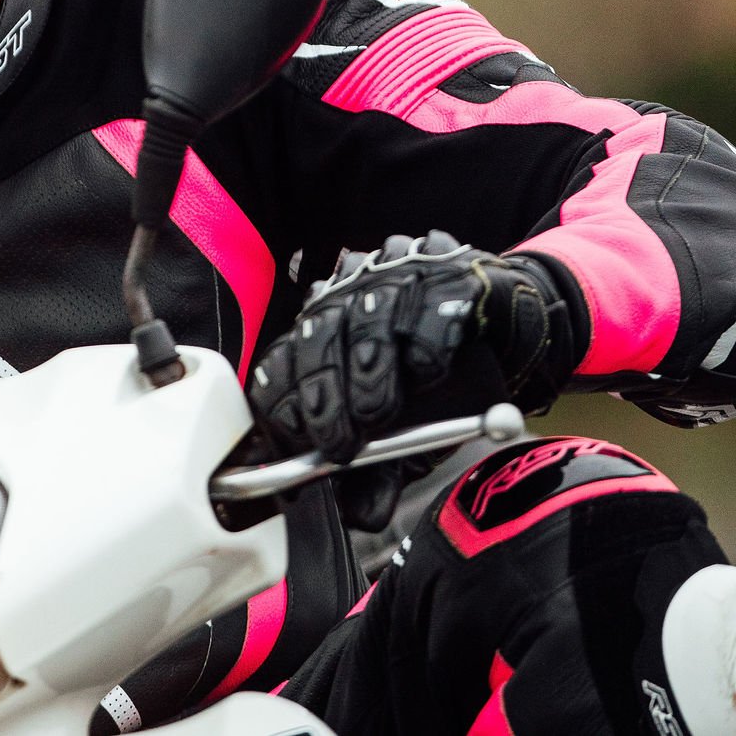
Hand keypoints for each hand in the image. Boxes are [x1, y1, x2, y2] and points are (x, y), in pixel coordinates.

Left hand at [248, 231, 576, 528]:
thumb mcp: (407, 436)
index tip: (295, 447)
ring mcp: (398, 279)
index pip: (283, 363)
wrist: (514, 334)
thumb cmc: (448, 383)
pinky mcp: (452, 279)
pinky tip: (430, 373)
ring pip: (368, 322)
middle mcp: (351, 296)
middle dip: (323, 398)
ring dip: (369, 376)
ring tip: (376, 415)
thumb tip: (359, 518)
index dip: (283, 406)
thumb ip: (378, 472)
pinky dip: (426, 346)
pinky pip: (430, 311)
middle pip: (318, 341)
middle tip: (337, 444)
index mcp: (324, 332)